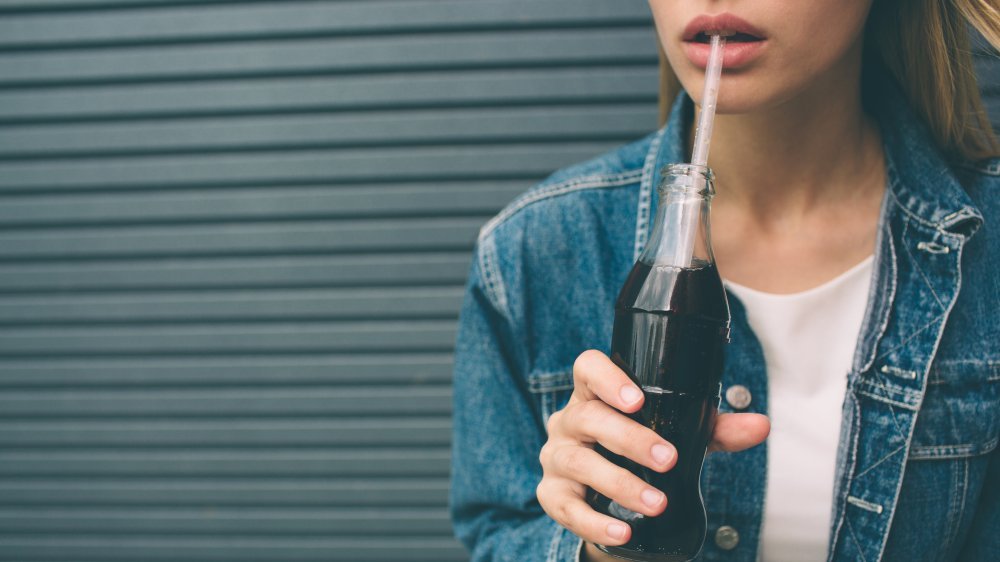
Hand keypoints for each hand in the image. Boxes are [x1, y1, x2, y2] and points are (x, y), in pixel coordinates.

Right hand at [536, 349, 769, 552]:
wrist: (605, 495)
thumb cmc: (639, 449)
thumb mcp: (675, 434)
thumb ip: (713, 429)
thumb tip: (760, 425)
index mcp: (594, 395)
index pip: (587, 368)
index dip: (608, 379)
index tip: (637, 400)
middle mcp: (569, 421)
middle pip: (588, 418)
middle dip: (630, 439)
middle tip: (669, 460)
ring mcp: (556, 458)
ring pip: (579, 462)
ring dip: (620, 483)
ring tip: (658, 503)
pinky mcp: (552, 495)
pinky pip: (566, 508)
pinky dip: (594, 522)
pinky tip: (622, 531)